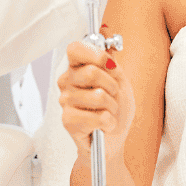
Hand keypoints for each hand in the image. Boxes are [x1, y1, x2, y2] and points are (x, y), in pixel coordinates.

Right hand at [58, 38, 135, 157]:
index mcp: (77, 68)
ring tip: (108, 112)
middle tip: (113, 96)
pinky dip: (108, 122)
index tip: (111, 65)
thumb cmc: (115, 109)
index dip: (96, 54)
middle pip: (91, 72)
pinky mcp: (68, 121)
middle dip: (112, 86)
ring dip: (112, 107)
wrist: (114, 138)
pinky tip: (104, 125)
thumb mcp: (119, 80)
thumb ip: (111, 62)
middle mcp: (67, 82)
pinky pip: (97, 117)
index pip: (75, 49)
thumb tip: (109, 47)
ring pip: (98, 96)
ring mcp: (65, 101)